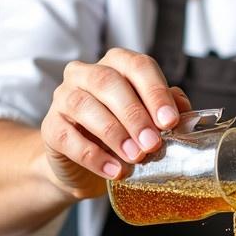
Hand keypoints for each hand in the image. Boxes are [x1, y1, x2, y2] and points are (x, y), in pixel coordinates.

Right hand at [41, 49, 191, 198]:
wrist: (84, 166)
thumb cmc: (122, 134)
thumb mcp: (148, 120)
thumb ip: (166, 109)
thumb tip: (184, 110)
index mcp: (116, 64)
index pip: (138, 66)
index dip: (155, 92)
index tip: (170, 121)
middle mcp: (85, 74)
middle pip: (109, 82)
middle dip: (135, 114)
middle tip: (153, 143)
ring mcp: (63, 98)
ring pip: (85, 105)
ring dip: (114, 133)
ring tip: (135, 157)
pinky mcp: (50, 127)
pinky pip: (68, 137)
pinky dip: (93, 156)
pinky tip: (114, 170)